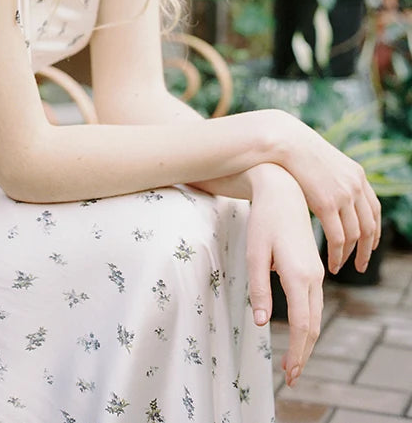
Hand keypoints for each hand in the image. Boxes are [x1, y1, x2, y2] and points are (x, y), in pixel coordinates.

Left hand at [247, 164, 324, 386]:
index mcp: (298, 275)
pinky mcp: (312, 267)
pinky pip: (314, 302)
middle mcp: (313, 277)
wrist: (283, 193)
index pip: (301, 325)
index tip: (289, 374)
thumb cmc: (264, 222)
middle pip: (313, 324)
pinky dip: (308, 322)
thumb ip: (258, 289)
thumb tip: (262, 322)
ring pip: (316, 314)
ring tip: (294, 361)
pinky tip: (299, 331)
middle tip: (292, 377)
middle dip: (304, 352)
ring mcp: (316, 271)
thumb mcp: (254, 254)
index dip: (296, 352)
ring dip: (306, 339)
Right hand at [280, 116, 380, 275]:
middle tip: (360, 264)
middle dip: (366, 249)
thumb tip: (332, 190)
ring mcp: (344, 195)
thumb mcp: (326, 162)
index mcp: (358, 175)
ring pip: (355, 235)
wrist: (288, 142)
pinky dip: (337, 254)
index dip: (374, 230)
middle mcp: (356, 186)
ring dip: (349, 255)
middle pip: (369, 226)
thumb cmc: (299, 151)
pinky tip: (331, 263)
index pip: (374, 210)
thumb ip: (335, 178)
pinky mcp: (327, 203)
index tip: (370, 244)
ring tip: (340, 266)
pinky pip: (337, 238)